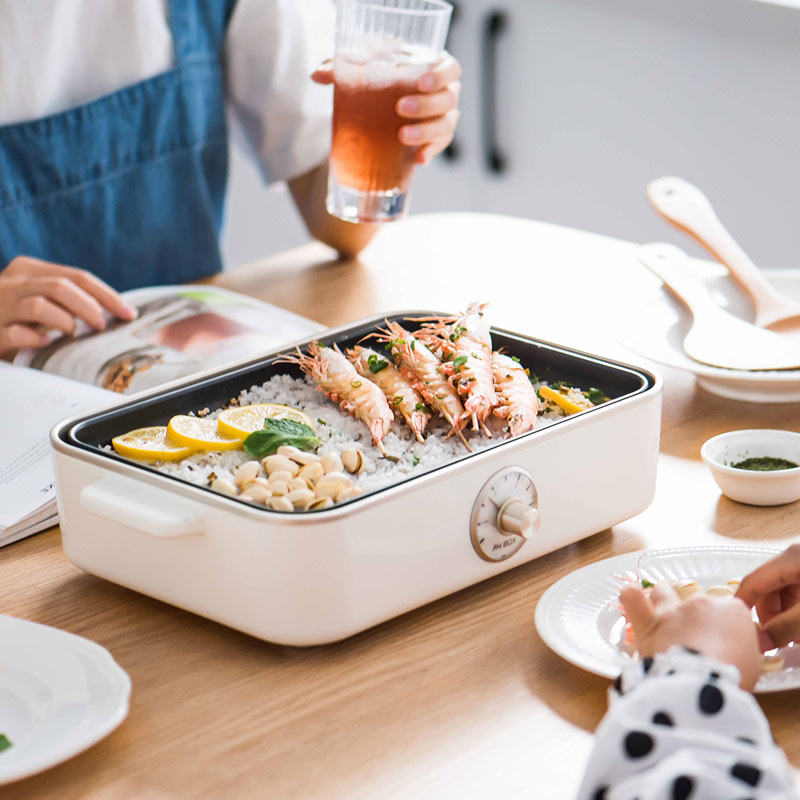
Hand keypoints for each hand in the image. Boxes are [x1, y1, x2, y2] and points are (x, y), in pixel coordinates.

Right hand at [0, 256, 136, 355]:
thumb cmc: (14, 318)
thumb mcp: (39, 300)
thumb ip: (67, 300)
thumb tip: (115, 313)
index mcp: (28, 271)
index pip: (77, 276)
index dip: (108, 295)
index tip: (129, 314)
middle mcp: (12, 283)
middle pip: (61, 287)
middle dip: (90, 307)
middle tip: (102, 326)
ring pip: (39, 306)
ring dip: (65, 321)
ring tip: (73, 333)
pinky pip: (15, 333)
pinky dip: (35, 338)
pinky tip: (45, 343)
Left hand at [311, 54, 461, 164]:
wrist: (382, 108)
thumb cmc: (380, 79)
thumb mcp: (364, 70)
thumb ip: (342, 68)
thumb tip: (317, 74)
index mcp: (434, 67)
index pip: (450, 69)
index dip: (440, 76)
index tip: (420, 83)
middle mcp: (446, 92)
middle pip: (448, 99)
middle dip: (426, 105)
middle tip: (400, 109)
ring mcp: (444, 117)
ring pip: (446, 125)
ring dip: (426, 131)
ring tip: (402, 136)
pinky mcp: (436, 139)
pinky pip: (439, 146)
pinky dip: (430, 151)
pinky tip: (417, 159)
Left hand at [621, 583, 761, 690]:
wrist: (700, 685)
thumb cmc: (732, 680)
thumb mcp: (752, 666)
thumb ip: (740, 649)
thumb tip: (730, 651)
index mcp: (732, 611)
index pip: (728, 611)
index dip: (724, 628)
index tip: (723, 646)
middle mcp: (701, 603)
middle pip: (698, 603)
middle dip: (697, 619)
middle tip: (696, 643)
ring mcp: (671, 611)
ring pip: (664, 592)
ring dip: (663, 601)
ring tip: (664, 617)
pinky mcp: (647, 623)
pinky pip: (632, 596)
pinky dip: (632, 597)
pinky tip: (633, 600)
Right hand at [736, 544, 799, 650]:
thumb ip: (783, 628)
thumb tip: (756, 643)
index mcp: (789, 558)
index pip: (752, 582)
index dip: (742, 606)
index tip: (735, 628)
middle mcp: (793, 557)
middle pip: (766, 589)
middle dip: (769, 617)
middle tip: (776, 641)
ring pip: (782, 593)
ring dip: (783, 616)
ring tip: (794, 639)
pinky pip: (796, 593)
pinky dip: (795, 612)